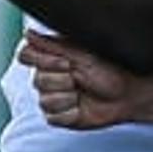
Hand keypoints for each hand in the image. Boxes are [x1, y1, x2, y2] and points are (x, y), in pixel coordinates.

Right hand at [16, 30, 138, 128]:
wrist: (126, 93)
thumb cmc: (108, 69)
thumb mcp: (80, 53)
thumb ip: (51, 44)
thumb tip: (28, 34)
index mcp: (51, 59)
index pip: (26, 56)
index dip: (43, 61)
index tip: (66, 62)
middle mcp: (48, 78)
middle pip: (37, 80)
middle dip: (63, 80)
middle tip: (81, 78)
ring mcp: (51, 98)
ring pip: (45, 100)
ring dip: (69, 97)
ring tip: (83, 93)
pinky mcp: (58, 117)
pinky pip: (53, 117)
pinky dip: (71, 113)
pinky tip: (82, 108)